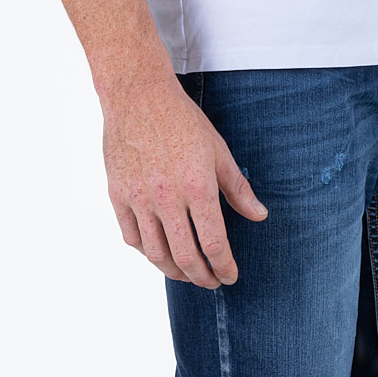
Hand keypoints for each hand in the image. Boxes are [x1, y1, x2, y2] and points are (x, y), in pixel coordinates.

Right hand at [101, 71, 268, 286]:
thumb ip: (238, 187)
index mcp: (197, 186)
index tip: (230, 275)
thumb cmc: (180, 118)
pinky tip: (159, 251)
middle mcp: (167, 198)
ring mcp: (139, 198)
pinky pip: (132, 238)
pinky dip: (147, 252)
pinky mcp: (118, 195)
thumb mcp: (218, 149)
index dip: (225, 267)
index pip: (215, 244)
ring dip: (175, 272)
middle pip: (186, 257)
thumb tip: (259, 216)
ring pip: (156, 254)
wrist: (138, 95)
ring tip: (187, 273)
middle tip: (211, 281)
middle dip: (202, 278)